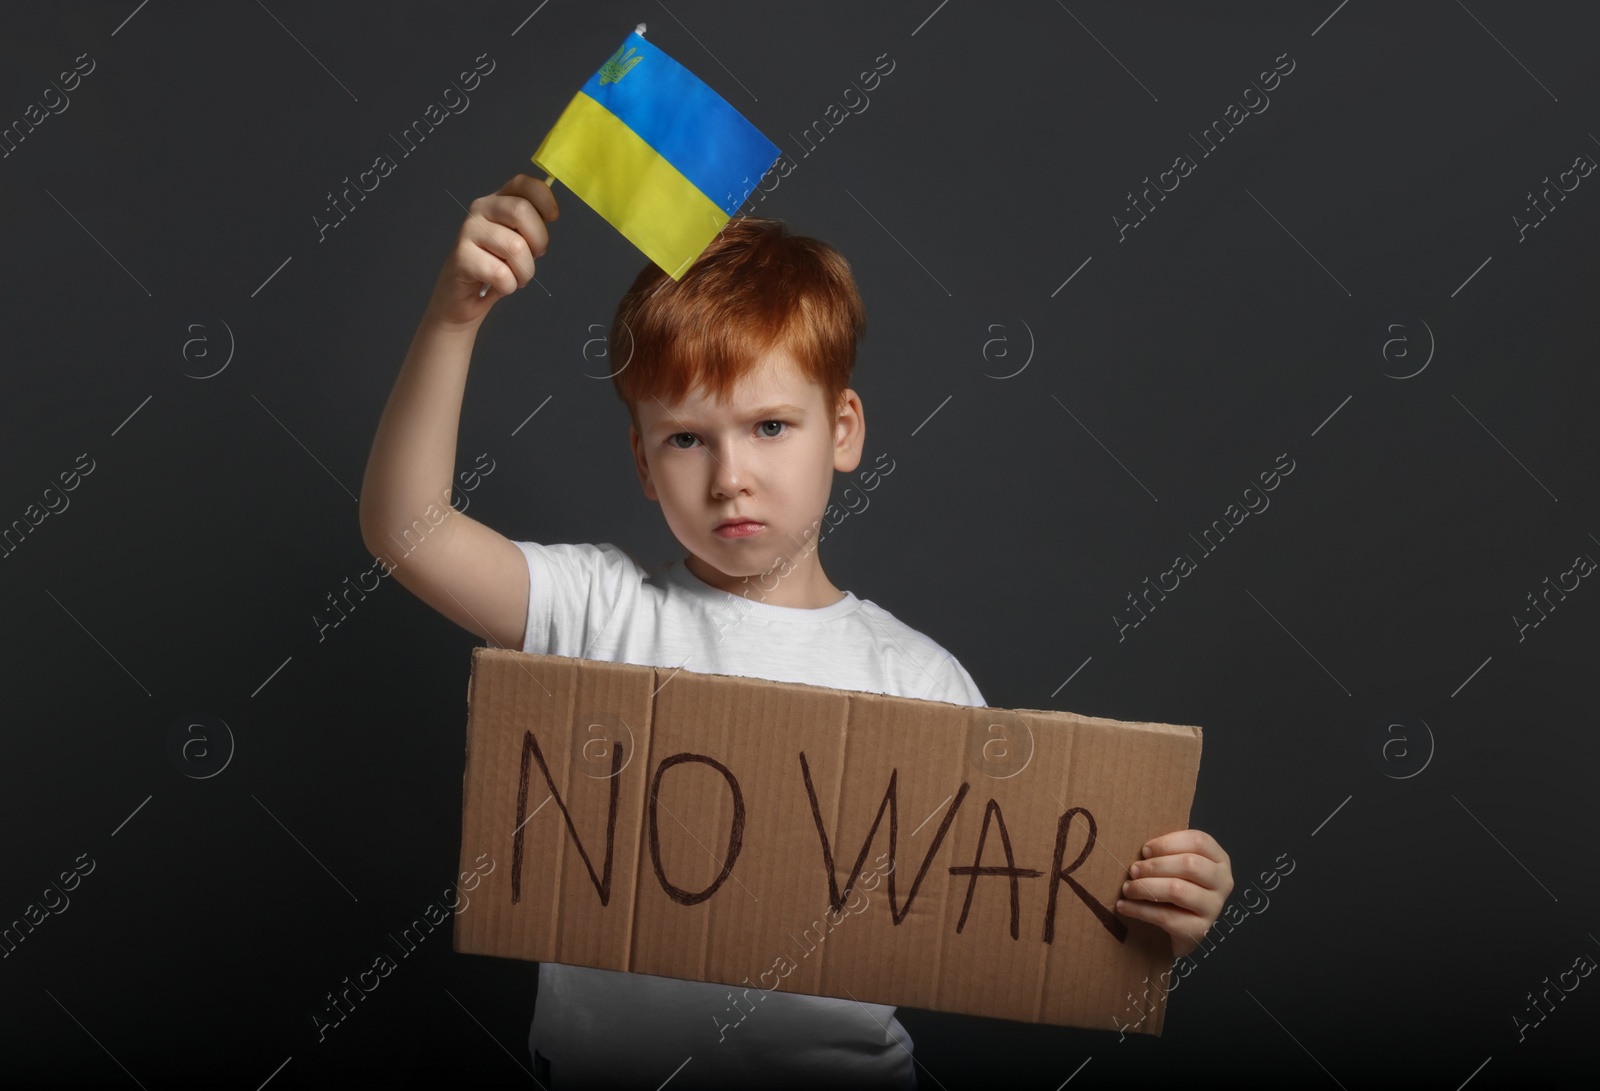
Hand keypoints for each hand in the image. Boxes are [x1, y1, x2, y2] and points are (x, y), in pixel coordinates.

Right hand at [428, 173, 558, 328]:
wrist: (462, 296)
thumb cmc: (495, 266)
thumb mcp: (518, 240)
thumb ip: (531, 224)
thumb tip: (550, 214)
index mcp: (498, 200)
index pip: (523, 183)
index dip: (544, 198)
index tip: (553, 217)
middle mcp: (481, 209)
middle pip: (521, 211)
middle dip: (539, 241)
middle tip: (534, 257)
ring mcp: (468, 230)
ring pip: (515, 247)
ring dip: (525, 272)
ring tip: (516, 277)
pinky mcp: (461, 256)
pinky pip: (501, 273)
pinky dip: (509, 286)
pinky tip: (499, 285)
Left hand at [1115, 829, 1232, 958]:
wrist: (1182, 928)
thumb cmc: (1177, 887)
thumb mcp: (1178, 866)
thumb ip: (1167, 854)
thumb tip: (1142, 850)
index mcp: (1219, 859)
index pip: (1198, 841)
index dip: (1168, 843)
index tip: (1145, 850)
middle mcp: (1222, 882)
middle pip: (1189, 864)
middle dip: (1155, 866)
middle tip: (1133, 870)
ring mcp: (1213, 907)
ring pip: (1177, 889)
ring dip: (1145, 887)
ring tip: (1127, 888)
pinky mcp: (1199, 929)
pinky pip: (1166, 916)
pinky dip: (1139, 910)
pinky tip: (1124, 906)